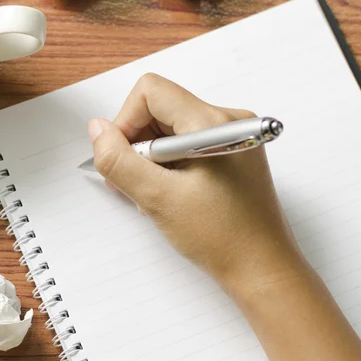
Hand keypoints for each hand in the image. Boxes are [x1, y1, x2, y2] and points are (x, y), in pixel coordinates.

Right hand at [88, 73, 304, 295]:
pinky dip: (168, 164)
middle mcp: (225, 120)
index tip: (122, 156)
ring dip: (152, 158)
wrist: (263, 269)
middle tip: (134, 182)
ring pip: (170, 127)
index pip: (151, 91)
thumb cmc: (223, 237)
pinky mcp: (230, 151)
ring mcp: (230, 136)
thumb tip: (97, 128)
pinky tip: (171, 193)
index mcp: (212, 123)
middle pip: (160, 108)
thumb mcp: (158, 198)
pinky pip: (185, 142)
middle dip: (138, 143)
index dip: (126, 120)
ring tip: (156, 194)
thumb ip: (119, 160)